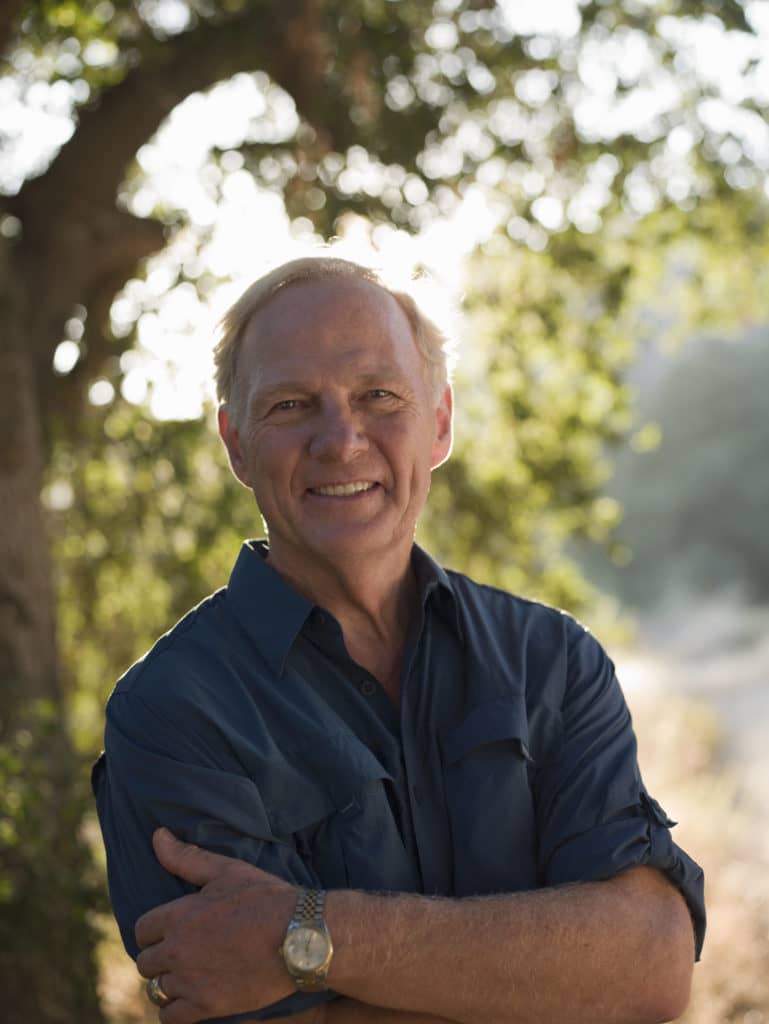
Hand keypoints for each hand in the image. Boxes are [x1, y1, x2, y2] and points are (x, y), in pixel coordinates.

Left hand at [135, 828, 297, 1022]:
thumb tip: (157, 835)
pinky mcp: (206, 1006)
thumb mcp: (227, 870)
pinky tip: (189, 999)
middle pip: (145, 962)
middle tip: (182, 952)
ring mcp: (190, 981)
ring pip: (156, 990)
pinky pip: (170, 1017)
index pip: (142, 930)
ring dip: (167, 983)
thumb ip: (186, 856)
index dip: (155, 929)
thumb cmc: (265, 898)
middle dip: (160, 956)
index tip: (171, 930)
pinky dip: (175, 1011)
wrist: (300, 937)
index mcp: (179, 916)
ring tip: (186, 975)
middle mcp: (178, 950)